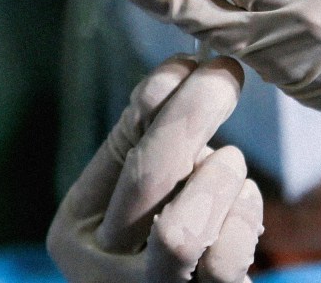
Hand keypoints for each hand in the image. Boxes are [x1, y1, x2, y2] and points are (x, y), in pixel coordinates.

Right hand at [46, 55, 263, 282]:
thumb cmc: (160, 232)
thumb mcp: (138, 182)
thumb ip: (147, 130)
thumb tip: (181, 66)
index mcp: (77, 230)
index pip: (120, 150)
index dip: (160, 98)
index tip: (194, 59)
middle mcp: (102, 272)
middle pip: (148, 176)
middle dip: (192, 113)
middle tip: (225, 73)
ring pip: (179, 232)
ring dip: (218, 177)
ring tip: (229, 163)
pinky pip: (225, 263)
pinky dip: (243, 217)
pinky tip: (244, 202)